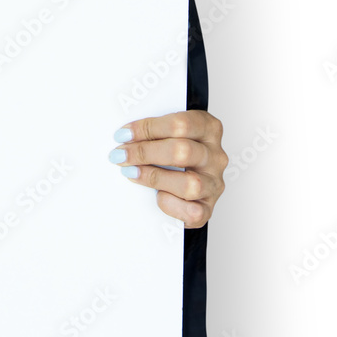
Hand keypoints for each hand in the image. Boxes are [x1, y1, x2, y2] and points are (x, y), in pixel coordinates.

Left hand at [109, 110, 226, 227]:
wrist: (186, 179)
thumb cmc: (174, 150)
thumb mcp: (168, 132)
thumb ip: (153, 130)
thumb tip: (124, 135)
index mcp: (208, 128)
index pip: (181, 124)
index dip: (148, 128)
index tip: (124, 134)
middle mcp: (215, 156)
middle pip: (182, 151)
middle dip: (145, 153)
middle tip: (121, 155)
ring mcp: (214, 183)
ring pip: (189, 184)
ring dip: (153, 178)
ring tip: (131, 173)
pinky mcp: (208, 208)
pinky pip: (192, 212)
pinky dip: (170, 205)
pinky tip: (156, 196)